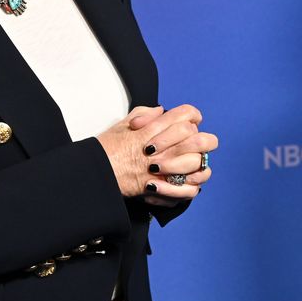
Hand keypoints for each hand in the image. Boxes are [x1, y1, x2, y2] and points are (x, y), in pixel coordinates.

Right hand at [96, 104, 217, 201]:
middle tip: (201, 145)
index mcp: (153, 128)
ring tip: (194, 165)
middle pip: (198, 139)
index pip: (186, 115)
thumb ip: (145, 114)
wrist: (96, 171)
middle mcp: (161, 147)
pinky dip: (192, 188)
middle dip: (204, 141)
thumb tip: (162, 111)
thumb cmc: (108, 148)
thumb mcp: (124, 123)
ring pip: (197, 163)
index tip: (192, 122)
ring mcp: (161, 168)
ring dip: (199, 164)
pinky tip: (188, 183)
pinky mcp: (160, 187)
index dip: (193, 116)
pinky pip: (188, 189)